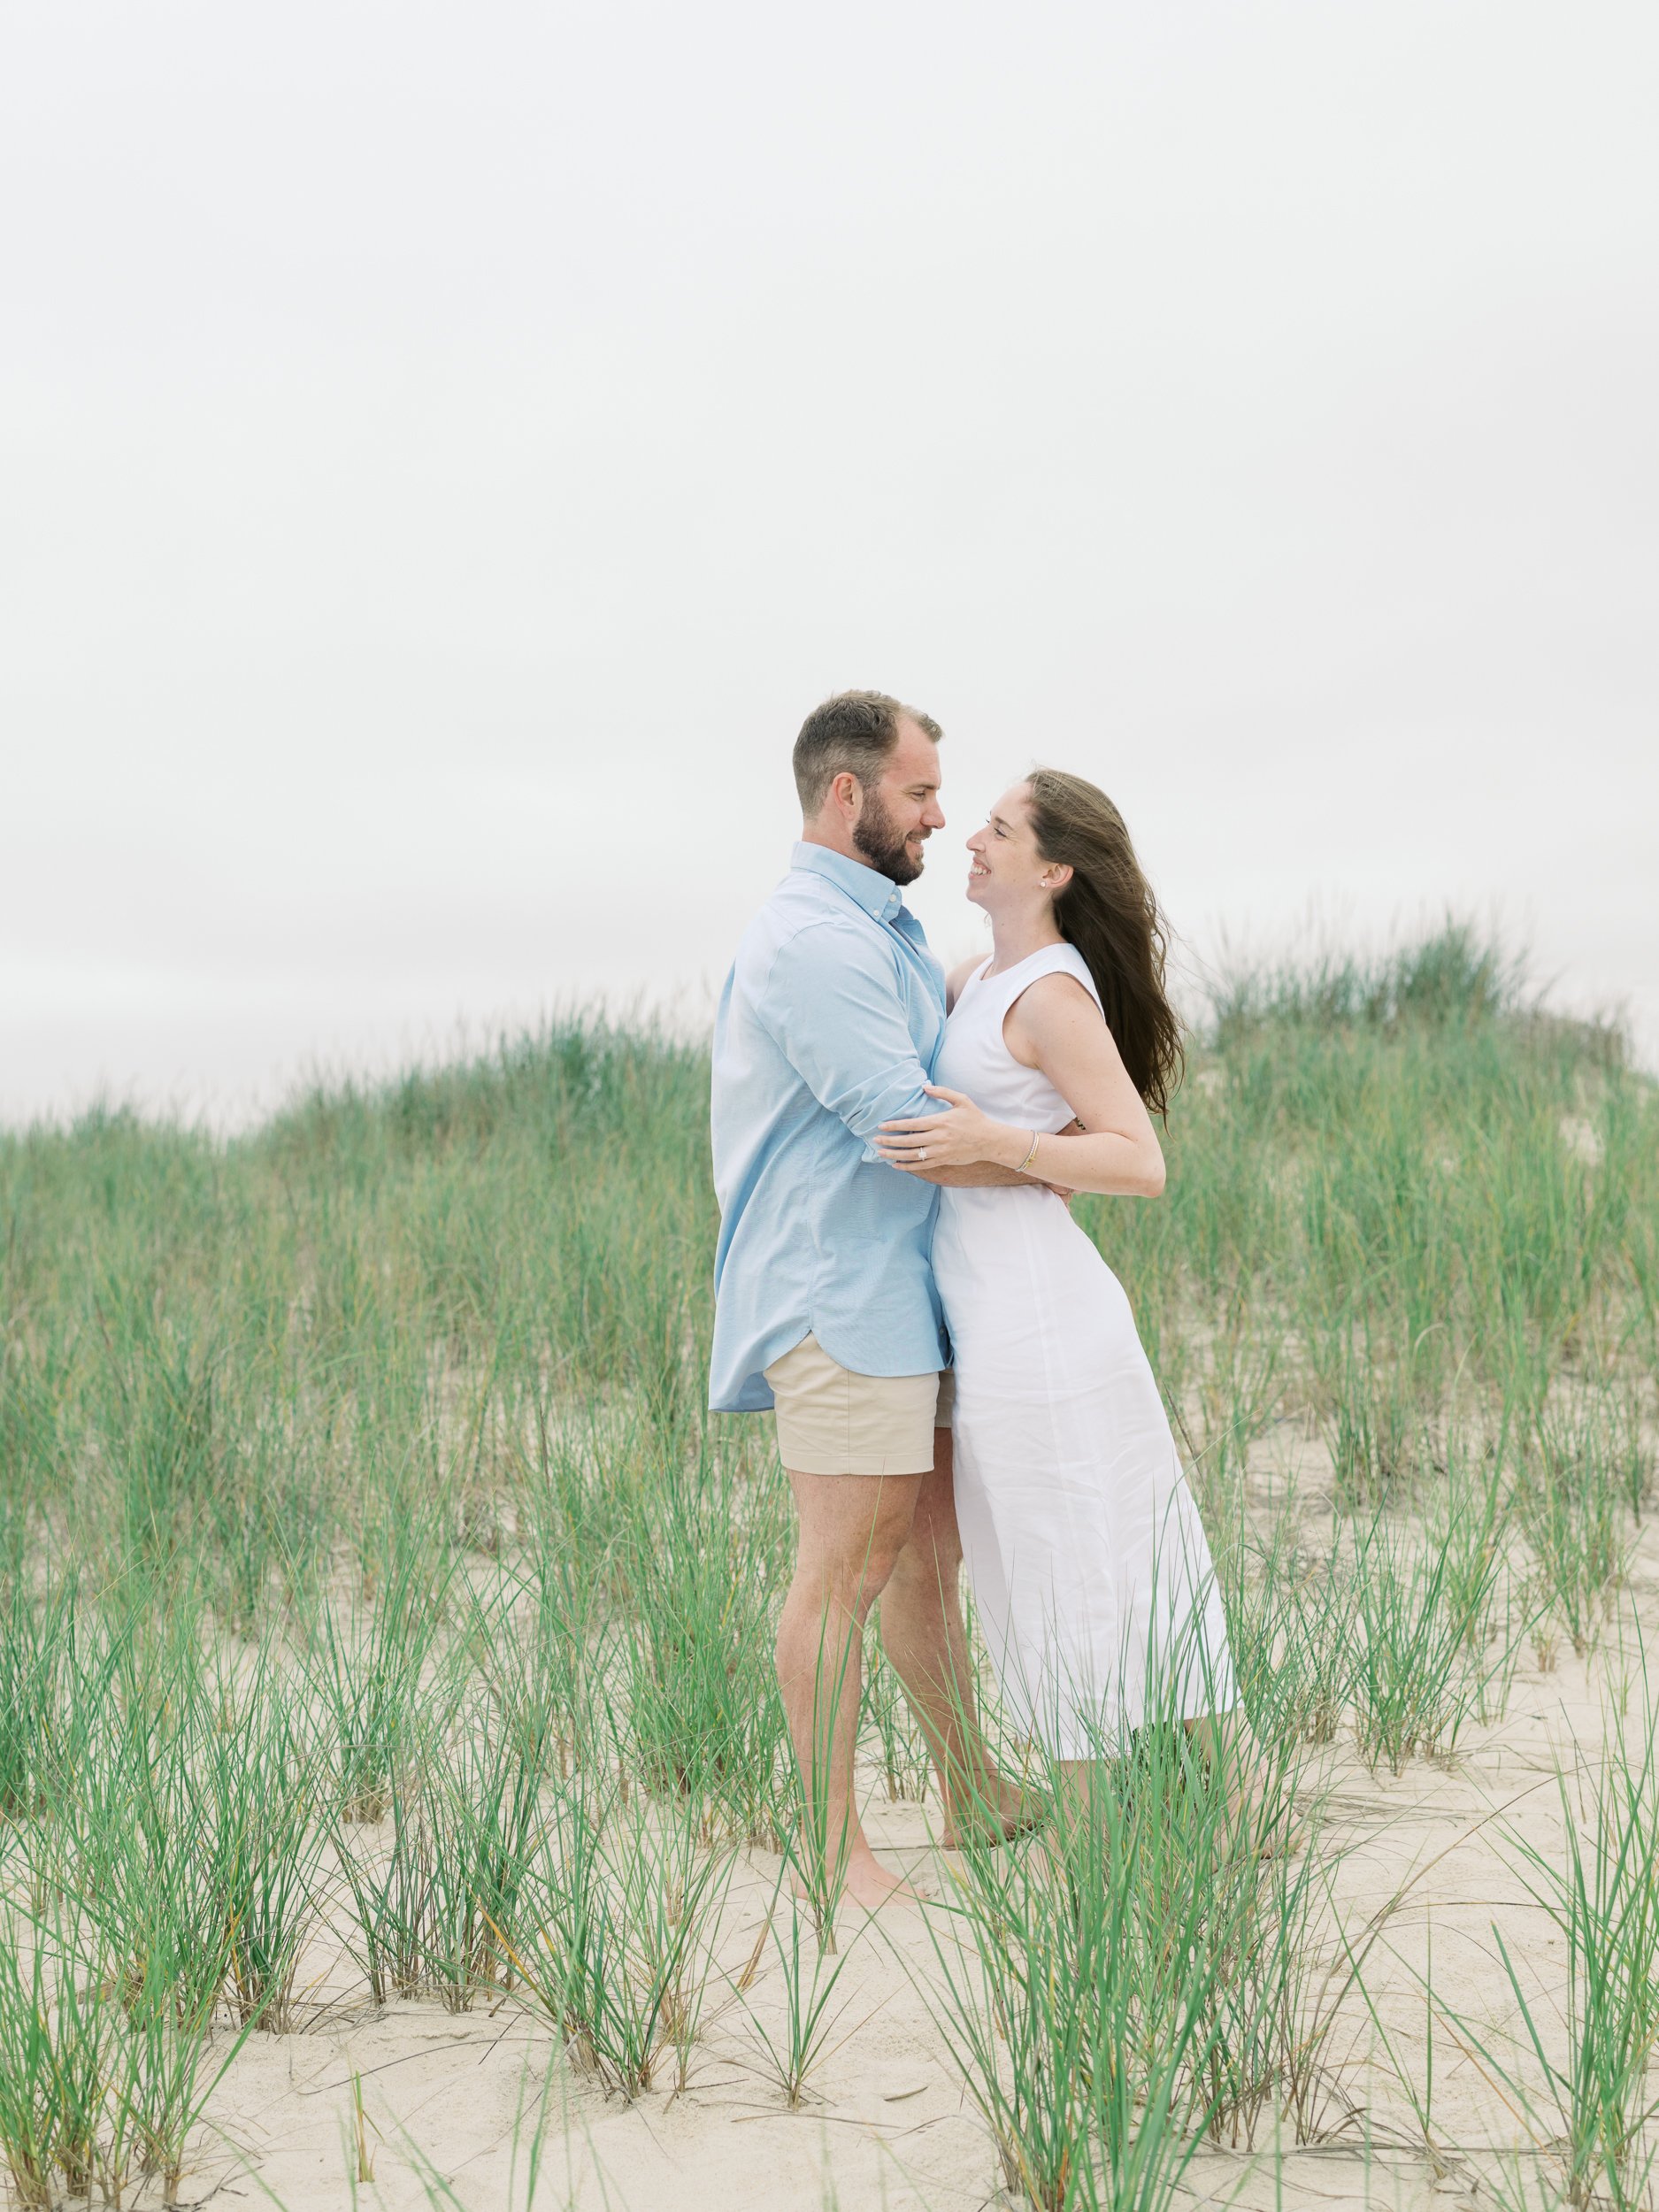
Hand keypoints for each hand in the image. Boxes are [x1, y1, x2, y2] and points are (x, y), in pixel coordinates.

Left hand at [875, 1084, 1018, 1174]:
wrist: (990, 1141)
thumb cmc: (975, 1119)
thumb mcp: (962, 1100)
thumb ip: (942, 1092)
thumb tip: (924, 1086)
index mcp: (941, 1121)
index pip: (913, 1124)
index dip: (895, 1126)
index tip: (882, 1126)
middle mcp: (939, 1137)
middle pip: (909, 1141)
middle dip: (890, 1142)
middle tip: (875, 1140)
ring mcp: (941, 1151)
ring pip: (913, 1155)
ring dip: (895, 1155)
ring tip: (881, 1154)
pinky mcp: (944, 1160)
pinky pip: (922, 1165)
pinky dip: (908, 1166)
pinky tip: (897, 1165)